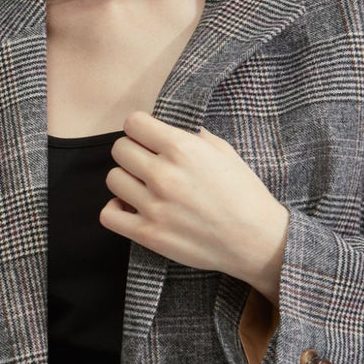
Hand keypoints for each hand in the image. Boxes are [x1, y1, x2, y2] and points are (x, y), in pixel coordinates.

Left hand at [99, 110, 289, 300]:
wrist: (256, 240)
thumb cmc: (243, 193)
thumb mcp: (223, 151)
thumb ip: (190, 135)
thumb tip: (164, 126)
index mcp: (182, 148)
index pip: (133, 123)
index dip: (140, 128)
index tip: (147, 137)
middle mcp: (164, 174)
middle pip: (119, 149)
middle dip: (132, 152)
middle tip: (148, 163)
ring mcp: (153, 206)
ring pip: (113, 179)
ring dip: (126, 180)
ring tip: (143, 186)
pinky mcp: (148, 234)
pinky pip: (108, 214)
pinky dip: (116, 209)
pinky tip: (131, 207)